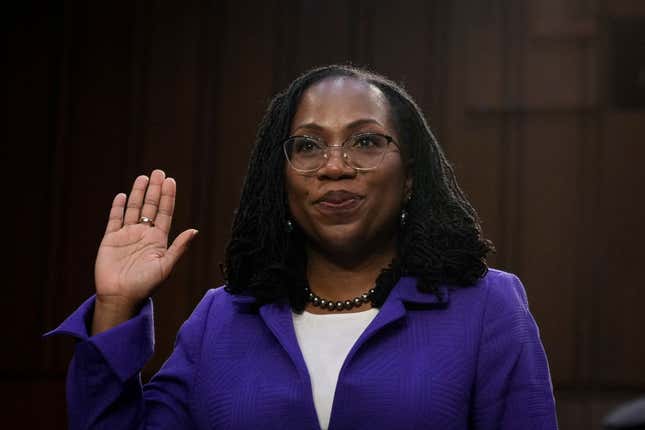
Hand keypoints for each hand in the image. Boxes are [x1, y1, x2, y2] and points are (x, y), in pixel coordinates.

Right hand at [92, 169, 197, 333]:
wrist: (121, 297)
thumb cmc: (146, 285)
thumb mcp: (166, 266)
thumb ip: (179, 248)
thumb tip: (194, 230)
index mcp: (158, 240)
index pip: (164, 213)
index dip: (168, 197)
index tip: (170, 181)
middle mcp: (143, 234)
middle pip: (150, 207)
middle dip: (154, 190)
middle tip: (159, 172)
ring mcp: (127, 236)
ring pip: (133, 210)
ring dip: (138, 194)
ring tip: (143, 178)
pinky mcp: (110, 239)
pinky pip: (114, 219)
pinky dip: (118, 207)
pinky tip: (123, 196)